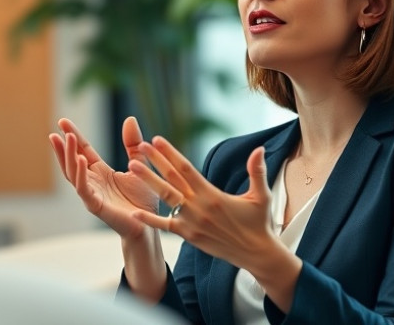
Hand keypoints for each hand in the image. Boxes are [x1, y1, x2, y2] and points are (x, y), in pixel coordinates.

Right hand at [48, 117, 158, 238]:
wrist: (149, 225)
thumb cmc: (142, 199)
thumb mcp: (139, 164)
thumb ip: (133, 144)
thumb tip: (129, 118)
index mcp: (100, 172)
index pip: (82, 150)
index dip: (73, 136)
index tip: (63, 121)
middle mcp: (92, 182)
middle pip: (72, 161)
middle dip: (64, 145)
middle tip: (58, 127)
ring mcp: (91, 194)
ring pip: (73, 173)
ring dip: (69, 156)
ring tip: (68, 138)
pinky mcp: (96, 206)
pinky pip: (84, 189)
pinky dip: (80, 175)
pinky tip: (80, 160)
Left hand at [128, 136, 279, 270]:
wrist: (255, 253)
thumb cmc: (258, 223)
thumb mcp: (261, 195)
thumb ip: (257, 171)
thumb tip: (259, 149)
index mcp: (212, 194)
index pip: (186, 168)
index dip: (170, 153)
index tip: (157, 140)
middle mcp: (199, 206)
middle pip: (172, 179)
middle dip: (155, 161)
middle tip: (139, 146)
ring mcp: (191, 222)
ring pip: (166, 197)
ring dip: (148, 181)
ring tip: (132, 167)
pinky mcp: (188, 236)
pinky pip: (165, 226)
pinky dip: (150, 219)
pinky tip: (135, 211)